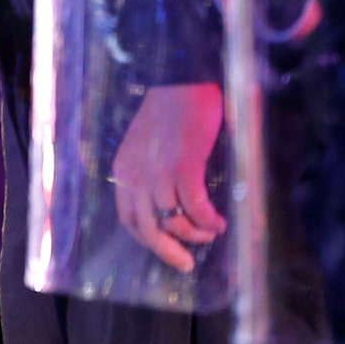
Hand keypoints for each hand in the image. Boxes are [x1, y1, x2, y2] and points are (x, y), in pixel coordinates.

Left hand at [113, 82, 226, 272]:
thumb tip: (175, 205)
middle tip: (186, 264)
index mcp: (125, 169)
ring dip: (194, 234)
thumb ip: (155, 172)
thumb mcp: (152, 145)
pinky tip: (219, 223)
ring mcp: (158, 171)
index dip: (147, 238)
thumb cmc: (173, 110)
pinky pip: (195, 206)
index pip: (128, 217)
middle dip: (167, 250)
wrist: (183, 79)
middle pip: (146, 228)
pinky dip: (207, 220)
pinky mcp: (183, 165)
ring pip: (172, 221)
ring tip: (211, 232)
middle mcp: (135, 174)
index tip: (167, 249)